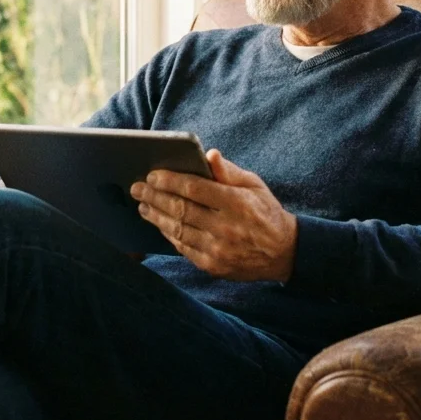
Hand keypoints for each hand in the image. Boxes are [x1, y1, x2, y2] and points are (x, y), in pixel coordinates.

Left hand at [130, 149, 296, 281]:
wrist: (283, 253)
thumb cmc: (266, 212)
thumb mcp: (254, 185)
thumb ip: (228, 172)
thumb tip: (209, 154)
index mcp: (236, 203)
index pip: (194, 188)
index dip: (169, 180)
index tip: (152, 175)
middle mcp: (225, 227)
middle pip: (180, 209)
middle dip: (154, 197)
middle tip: (137, 188)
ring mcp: (217, 249)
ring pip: (177, 229)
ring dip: (156, 216)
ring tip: (143, 205)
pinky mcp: (212, 265)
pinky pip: (183, 248)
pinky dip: (168, 234)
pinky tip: (159, 223)